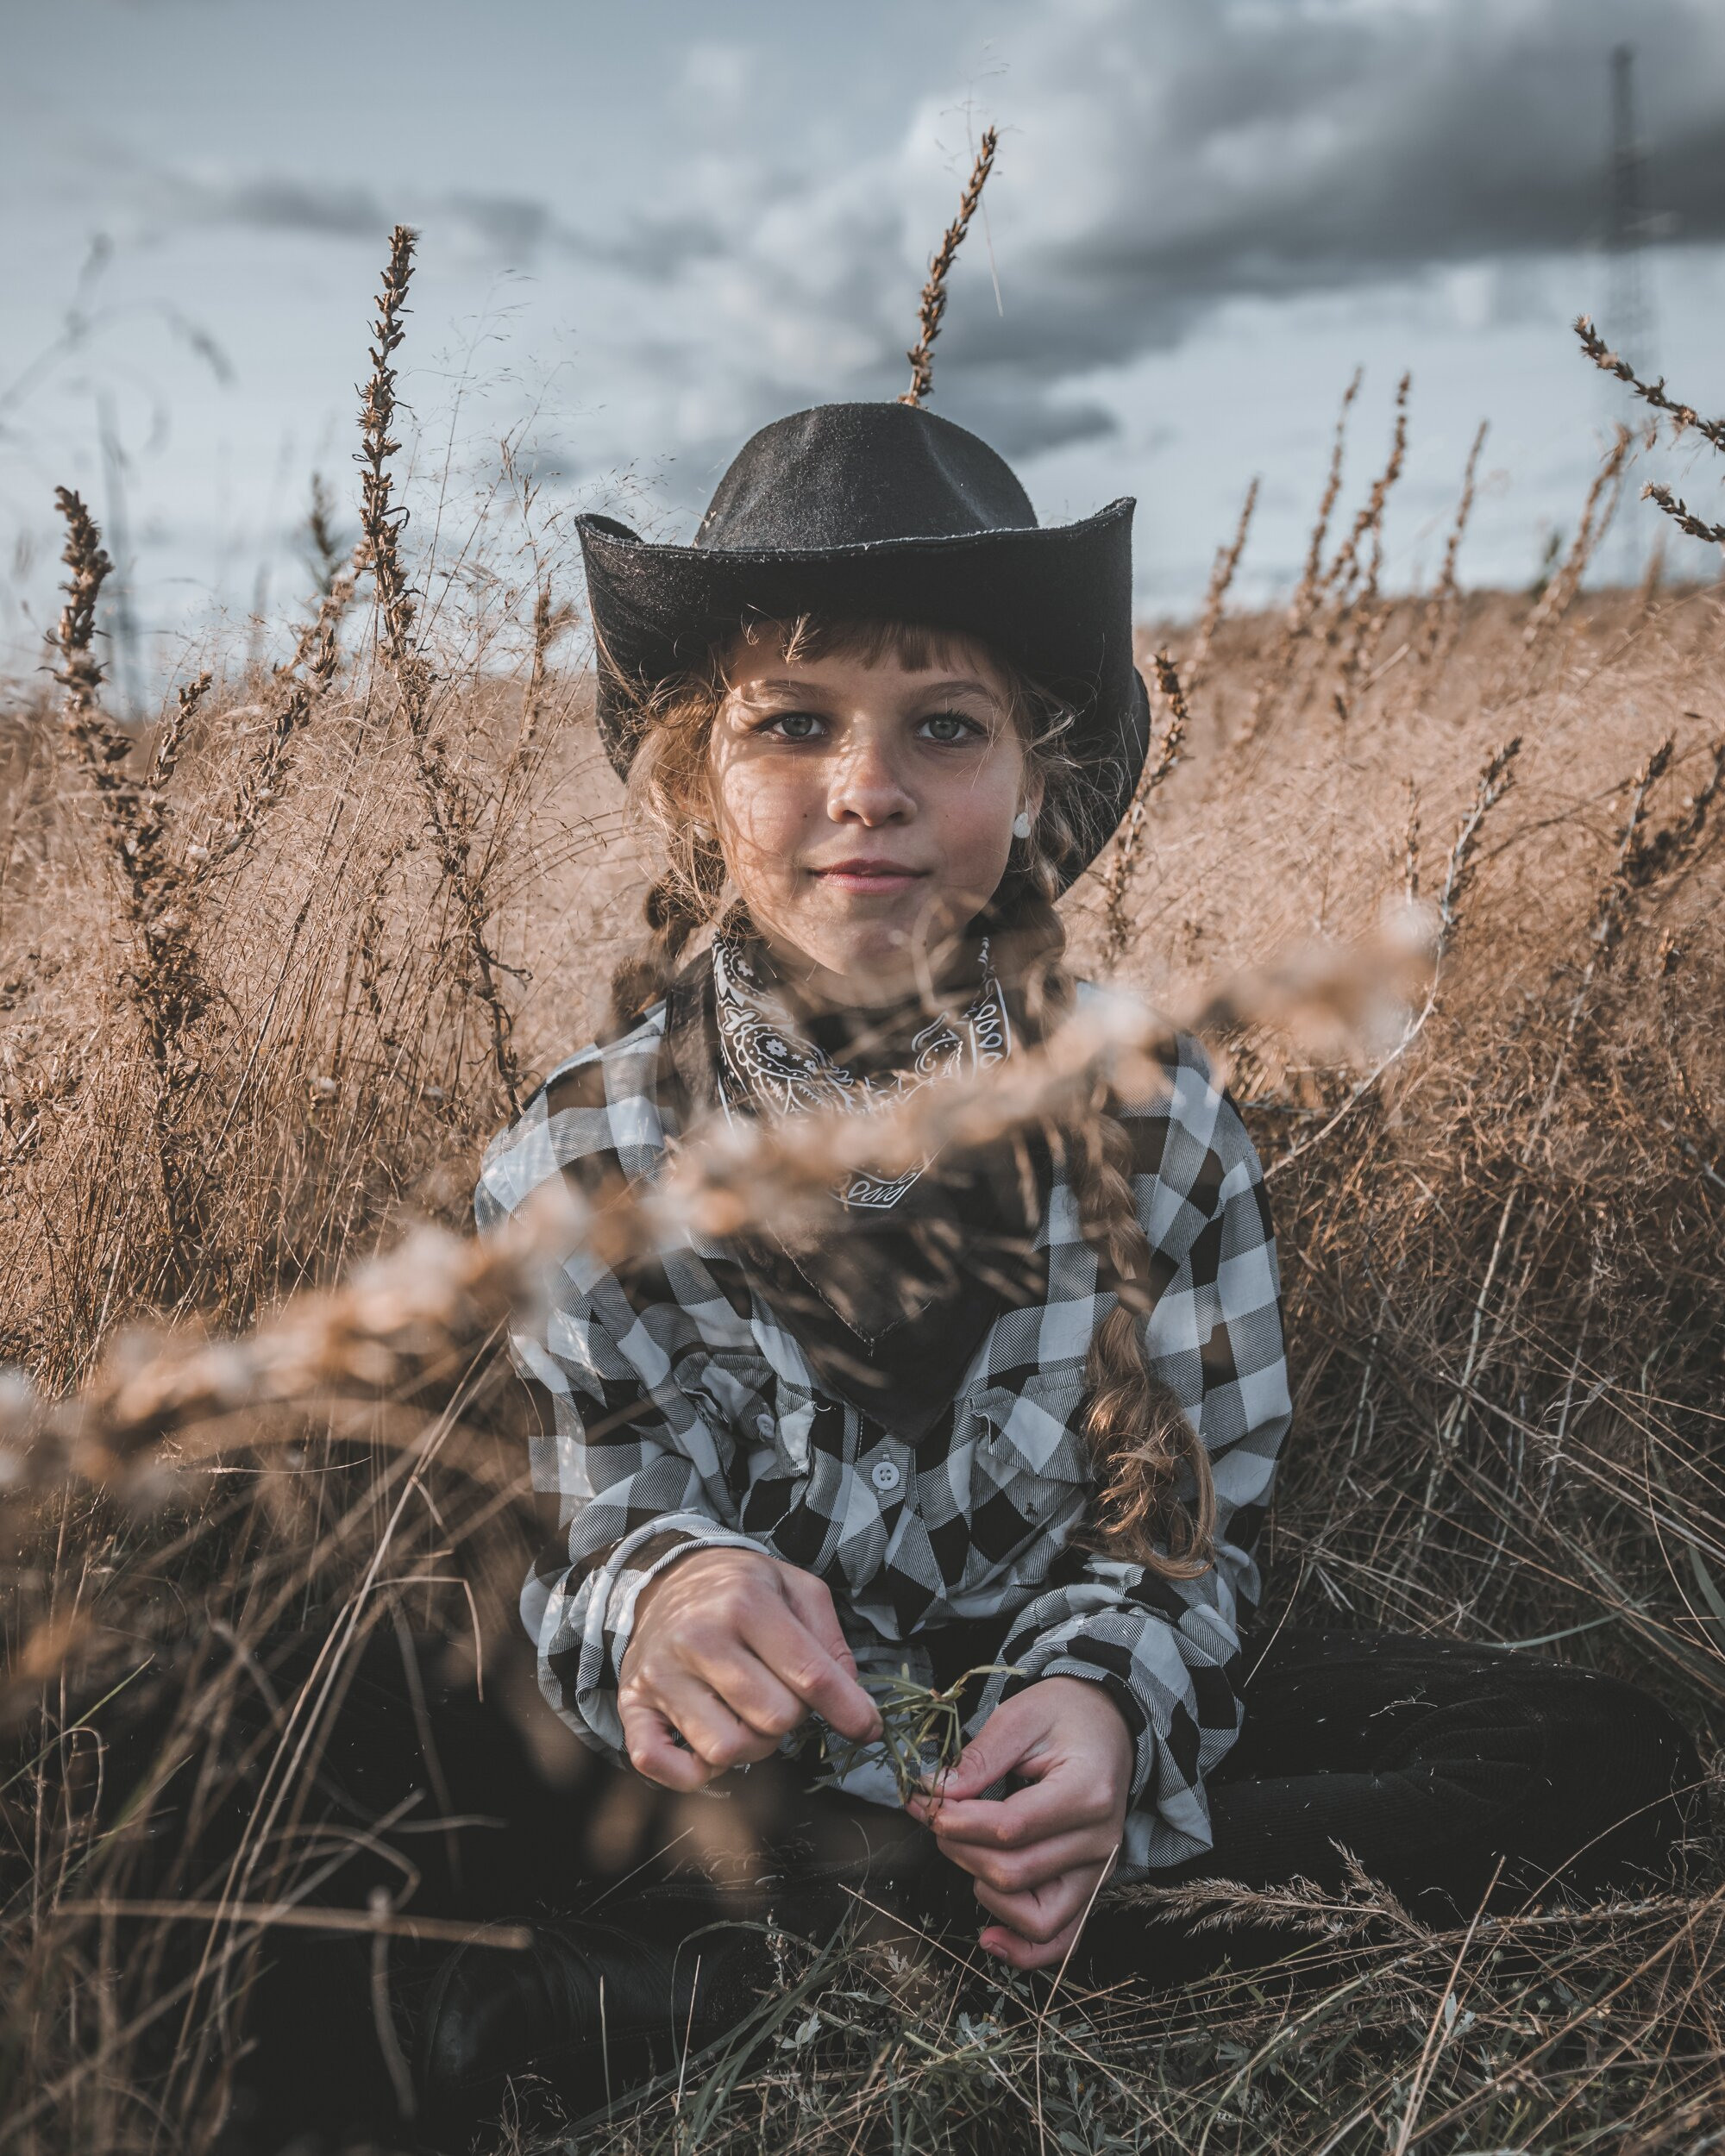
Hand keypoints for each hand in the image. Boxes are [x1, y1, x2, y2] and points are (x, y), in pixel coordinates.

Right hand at [618, 1548, 880, 1791]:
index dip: (849, 1710)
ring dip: (752, 1746)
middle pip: (773, 1720)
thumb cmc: (740, 1588)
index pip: (809, 1675)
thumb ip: (829, 1639)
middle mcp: (699, 1637)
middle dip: (792, 1719)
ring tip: (749, 1715)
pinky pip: (658, 1763)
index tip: (868, 1728)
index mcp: (745, 1602)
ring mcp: (661, 1674)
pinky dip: (690, 1772)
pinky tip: (708, 1747)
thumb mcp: (795, 1586)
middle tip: (783, 1695)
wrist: (665, 1577)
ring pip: (726, 1749)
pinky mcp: (633, 1703)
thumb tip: (851, 1699)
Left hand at [907, 1676, 1131, 1970]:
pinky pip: (1061, 1939)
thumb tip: (934, 1792)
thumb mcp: (1022, 1715)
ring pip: (1034, 1917)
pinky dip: (1024, 1950)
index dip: (958, 1821)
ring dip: (983, 1889)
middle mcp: (1100, 1842)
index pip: (1011, 1828)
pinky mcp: (1089, 1889)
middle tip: (935, 1816)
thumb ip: (980, 1756)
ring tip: (962, 1850)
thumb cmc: (1065, 1715)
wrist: (1109, 1724)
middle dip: (959, 1848)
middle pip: (1014, 1873)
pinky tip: (989, 1938)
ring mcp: (1098, 1872)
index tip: (925, 1801)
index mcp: (1088, 1792)